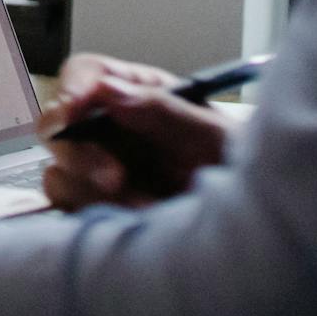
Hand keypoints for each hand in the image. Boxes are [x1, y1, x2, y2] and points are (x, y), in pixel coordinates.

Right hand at [38, 53, 236, 209]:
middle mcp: (110, 132)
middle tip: (115, 179)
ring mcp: (98, 174)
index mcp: (138, 98)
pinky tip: (134, 224)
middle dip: (79, 153)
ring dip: (92, 193)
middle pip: (57, 125)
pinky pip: (68, 211)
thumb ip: (164, 111)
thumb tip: (107, 90)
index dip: (74, 86)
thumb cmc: (245, 178)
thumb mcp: (217, 139)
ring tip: (145, 210)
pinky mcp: (95, 212)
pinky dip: (94, 218)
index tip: (76, 107)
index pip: (86, 75)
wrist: (259, 240)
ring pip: (57, 173)